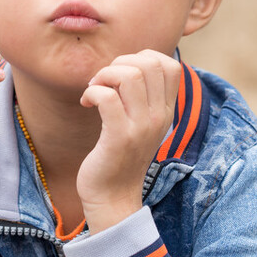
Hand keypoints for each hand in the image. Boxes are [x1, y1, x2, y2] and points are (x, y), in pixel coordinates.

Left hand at [77, 50, 180, 232]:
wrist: (113, 199)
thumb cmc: (120, 156)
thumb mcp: (141, 124)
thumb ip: (142, 97)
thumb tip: (130, 64)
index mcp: (166, 111)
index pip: (170, 65)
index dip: (142, 57)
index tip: (122, 74)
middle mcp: (159, 117)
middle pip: (150, 64)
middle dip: (120, 62)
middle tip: (104, 81)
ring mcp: (141, 128)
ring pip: (129, 76)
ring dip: (104, 75)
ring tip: (94, 90)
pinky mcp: (119, 138)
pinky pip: (107, 97)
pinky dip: (92, 92)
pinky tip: (86, 103)